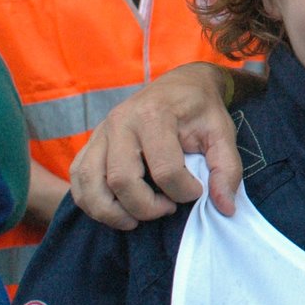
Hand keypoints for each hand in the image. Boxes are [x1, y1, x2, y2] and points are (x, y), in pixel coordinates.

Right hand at [69, 62, 244, 228]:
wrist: (180, 85)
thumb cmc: (201, 111)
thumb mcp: (222, 134)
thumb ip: (226, 169)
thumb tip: (225, 208)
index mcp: (155, 114)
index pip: (165, 170)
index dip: (184, 191)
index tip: (197, 191)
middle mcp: (121, 121)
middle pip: (121, 180)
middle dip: (147, 207)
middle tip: (169, 207)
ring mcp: (101, 132)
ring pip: (91, 184)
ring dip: (113, 212)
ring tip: (138, 219)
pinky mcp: (90, 143)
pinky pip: (78, 180)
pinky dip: (91, 202)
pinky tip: (117, 209)